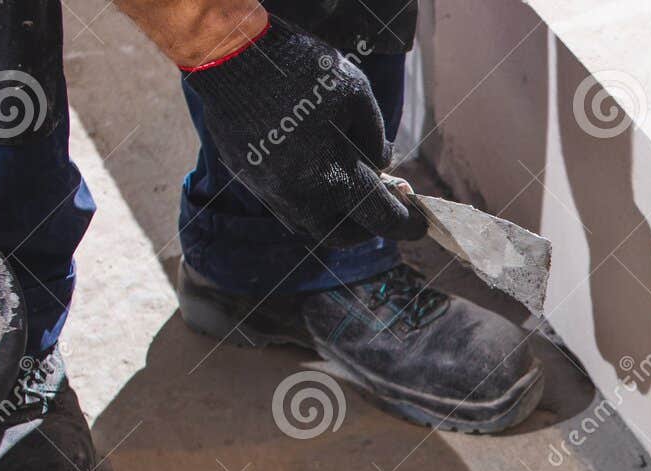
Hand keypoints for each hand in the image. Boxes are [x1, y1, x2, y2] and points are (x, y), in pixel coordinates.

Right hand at [181, 16, 426, 245]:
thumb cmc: (301, 70)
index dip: (407, 225)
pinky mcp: (251, 181)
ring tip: (347, 191)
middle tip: (379, 205)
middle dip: (368, 226)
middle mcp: (302, 196)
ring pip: (312, 227)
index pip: (382, 219)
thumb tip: (382, 164)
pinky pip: (286, 208)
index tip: (419, 225)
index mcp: (335, 176)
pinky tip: (314, 177)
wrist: (230, 56)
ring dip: (335, 218)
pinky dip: (308, 203)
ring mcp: (272, 192)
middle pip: (345, 234)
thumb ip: (376, 136)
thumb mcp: (357, 93)